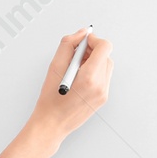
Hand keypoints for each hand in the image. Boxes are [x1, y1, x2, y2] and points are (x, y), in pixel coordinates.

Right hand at [30, 27, 111, 141]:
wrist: (52, 124)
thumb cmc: (50, 100)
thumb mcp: (54, 67)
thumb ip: (68, 45)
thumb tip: (82, 33)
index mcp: (90, 78)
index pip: (104, 47)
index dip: (93, 40)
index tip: (83, 41)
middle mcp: (100, 86)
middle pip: (106, 56)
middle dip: (92, 51)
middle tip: (75, 55)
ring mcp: (103, 93)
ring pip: (106, 66)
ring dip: (93, 61)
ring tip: (75, 68)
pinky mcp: (102, 98)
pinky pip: (103, 77)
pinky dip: (93, 72)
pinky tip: (79, 77)